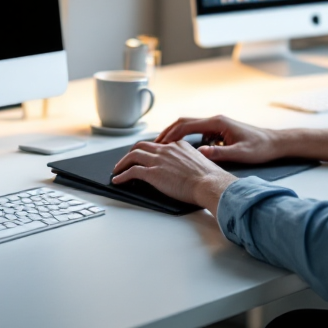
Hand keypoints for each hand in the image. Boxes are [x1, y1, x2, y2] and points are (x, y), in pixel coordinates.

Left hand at [111, 140, 236, 213]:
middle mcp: (166, 149)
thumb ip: (188, 160)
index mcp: (178, 145)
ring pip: (133, 155)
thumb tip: (184, 169)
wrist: (210, 184)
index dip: (148, 149)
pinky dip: (122, 175)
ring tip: (117, 169)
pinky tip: (118, 180)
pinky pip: (132, 172)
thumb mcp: (199, 161)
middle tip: (126, 160)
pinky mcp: (153, 173)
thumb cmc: (209, 178)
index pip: (158, 144)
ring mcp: (158, 160)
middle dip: (131, 152)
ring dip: (122, 163)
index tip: (144, 154)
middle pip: (141, 146)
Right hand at [156, 115, 284, 164]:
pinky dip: (185, 139)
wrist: (275, 143)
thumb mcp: (240, 153)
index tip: (159, 144)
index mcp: (218, 122)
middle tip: (154, 145)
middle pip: (184, 122)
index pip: (187, 124)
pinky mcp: (219, 131)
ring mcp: (216, 125)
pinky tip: (181, 150)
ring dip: (175, 135)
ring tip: (162, 148)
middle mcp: (215, 120)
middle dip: (167, 132)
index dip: (171, 134)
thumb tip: (201, 153)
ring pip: (189, 126)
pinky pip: (197, 132)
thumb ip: (220, 153)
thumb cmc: (260, 148)